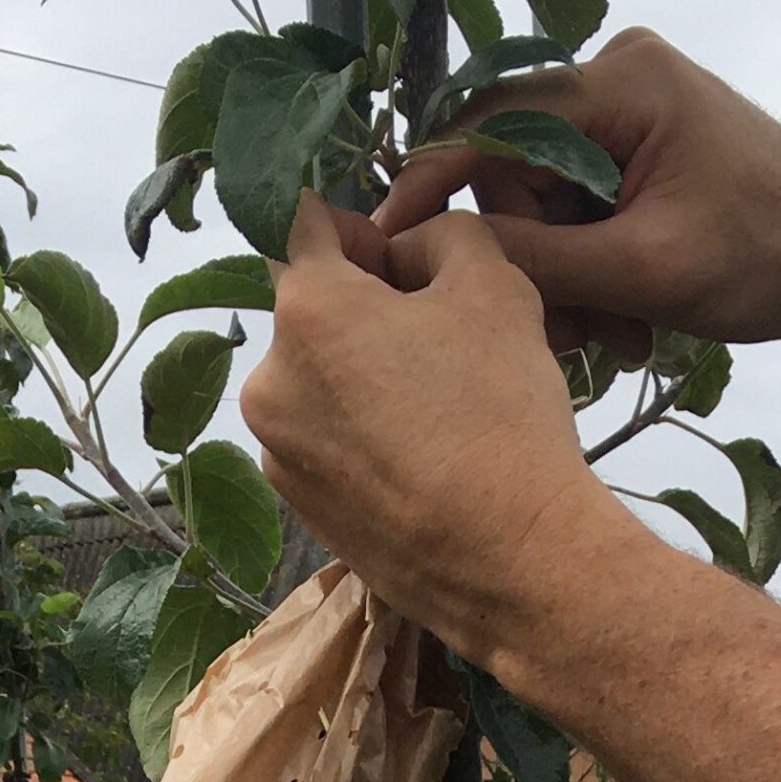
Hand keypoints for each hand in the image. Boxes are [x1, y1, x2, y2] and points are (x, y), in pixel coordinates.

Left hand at [240, 193, 621, 654]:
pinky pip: (325, 445)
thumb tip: (408, 253)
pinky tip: (423, 463)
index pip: (303, 222)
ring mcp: (277, 452)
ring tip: (437, 415)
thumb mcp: (496, 285)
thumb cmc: (502, 412)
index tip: (407, 265)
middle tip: (443, 345)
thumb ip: (444, 235)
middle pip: (311, 312)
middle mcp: (267, 380)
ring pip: (318, 383)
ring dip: (363, 377)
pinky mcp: (298, 509)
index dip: (361, 229)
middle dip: (367, 311)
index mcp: (305, 310)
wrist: (513, 559)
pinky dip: (362, 438)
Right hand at [376, 28, 780, 357]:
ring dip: (569, 274)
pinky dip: (594, 261)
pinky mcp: (643, 139)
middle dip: (537, 258)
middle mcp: (620, 74)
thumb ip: (537, 258)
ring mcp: (633, 105)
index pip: (492, 123)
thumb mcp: (641, 272)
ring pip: (549, 196)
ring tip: (617, 335)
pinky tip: (627, 312)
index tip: (390, 243)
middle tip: (577, 334)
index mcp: (624, 82)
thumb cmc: (765, 262)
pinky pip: (582, 199)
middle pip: (520, 170)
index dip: (435, 185)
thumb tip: (439, 248)